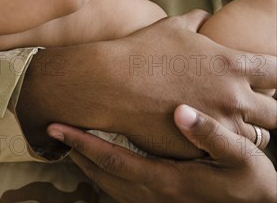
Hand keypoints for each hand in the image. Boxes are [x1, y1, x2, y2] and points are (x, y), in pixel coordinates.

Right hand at [17, 10, 276, 156]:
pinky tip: (203, 135)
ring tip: (226, 123)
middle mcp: (233, 97)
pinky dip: (218, 146)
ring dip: (246, 131)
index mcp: (231, 64)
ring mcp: (219, 127)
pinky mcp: (200, 148)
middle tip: (252, 106)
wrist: (110, 82)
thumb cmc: (140, 51)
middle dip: (271, 110)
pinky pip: (223, 153)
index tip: (269, 78)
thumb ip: (196, 20)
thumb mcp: (171, 27)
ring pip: (257, 139)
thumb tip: (205, 15)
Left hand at [47, 105, 276, 201]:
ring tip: (70, 139)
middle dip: (75, 150)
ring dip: (86, 161)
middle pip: (102, 173)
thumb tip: (181, 111)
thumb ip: (212, 135)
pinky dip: (103, 172)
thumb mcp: (241, 158)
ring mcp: (157, 202)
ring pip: (108, 184)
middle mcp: (156, 195)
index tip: (56, 125)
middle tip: (53, 126)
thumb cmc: (251, 184)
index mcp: (168, 181)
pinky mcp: (162, 202)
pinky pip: (120, 189)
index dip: (82, 142)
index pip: (112, 160)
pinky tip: (101, 157)